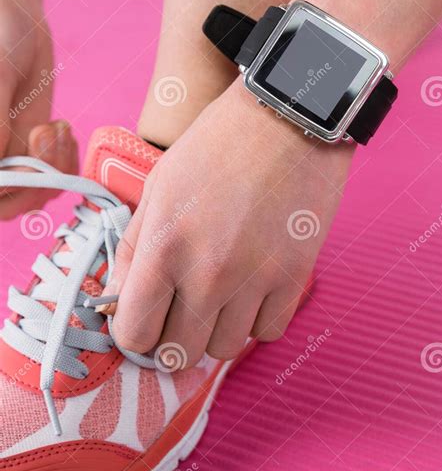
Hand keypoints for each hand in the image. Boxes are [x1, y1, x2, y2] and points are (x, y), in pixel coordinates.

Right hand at [0, 0, 69, 217]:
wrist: (16, 22)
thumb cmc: (0, 39)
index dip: (10, 188)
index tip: (28, 157)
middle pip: (10, 205)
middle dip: (38, 180)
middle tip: (47, 133)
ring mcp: (9, 161)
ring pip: (35, 198)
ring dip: (56, 170)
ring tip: (57, 128)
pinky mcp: (33, 156)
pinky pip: (54, 181)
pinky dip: (66, 163)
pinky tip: (63, 130)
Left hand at [109, 84, 353, 366]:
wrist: (286, 117)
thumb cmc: (215, 148)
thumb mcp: (156, 190)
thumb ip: (132, 253)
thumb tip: (117, 305)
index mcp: (162, 248)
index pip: (135, 335)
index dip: (135, 335)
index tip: (145, 323)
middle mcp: (206, 274)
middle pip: (179, 353)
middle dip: (173, 340)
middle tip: (181, 313)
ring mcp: (253, 280)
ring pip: (225, 350)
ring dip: (216, 331)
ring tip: (220, 299)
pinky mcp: (293, 278)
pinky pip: (268, 333)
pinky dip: (257, 321)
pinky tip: (253, 293)